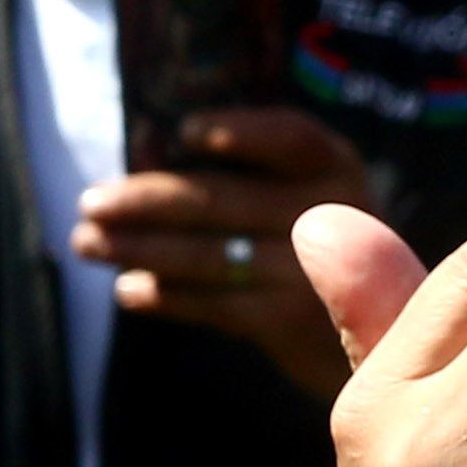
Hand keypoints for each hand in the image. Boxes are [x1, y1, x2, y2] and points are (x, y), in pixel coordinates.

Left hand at [75, 107, 373, 402]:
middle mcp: (336, 213)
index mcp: (336, 166)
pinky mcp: (292, 322)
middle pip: (223, 199)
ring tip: (88, 244)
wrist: (378, 334)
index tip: (183, 133)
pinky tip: (130, 290)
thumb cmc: (316, 247)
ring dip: (137, 248)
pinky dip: (164, 296)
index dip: (239, 131)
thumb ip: (245, 177)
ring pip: (208, 254)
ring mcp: (316, 272)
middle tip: (90, 204)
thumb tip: (143, 163)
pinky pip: (212, 304)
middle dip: (146, 201)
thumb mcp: (304, 196)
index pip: (289, 137)